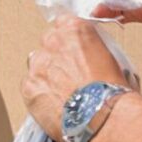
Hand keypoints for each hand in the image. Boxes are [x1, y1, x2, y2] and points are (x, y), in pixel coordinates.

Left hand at [22, 17, 133, 141]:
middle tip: (70, 74)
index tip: (72, 50)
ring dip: (47, 74)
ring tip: (62, 93)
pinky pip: (30, 86)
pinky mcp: (29, 88)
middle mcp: (53, 42)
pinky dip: (39, 94)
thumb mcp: (110, 56)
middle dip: (57, 56)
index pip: (63, 23)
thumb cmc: (112, 91)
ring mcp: (38, 65)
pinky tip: (54, 104)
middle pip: (48, 43)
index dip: (69, 40)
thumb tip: (87, 56)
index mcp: (74, 29)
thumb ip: (91, 49)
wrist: (103, 117)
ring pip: (37, 65)